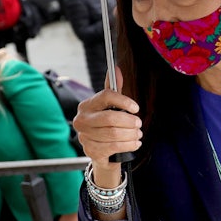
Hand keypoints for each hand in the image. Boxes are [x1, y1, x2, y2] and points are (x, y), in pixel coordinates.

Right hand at [72, 66, 141, 185]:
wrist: (100, 151)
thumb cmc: (106, 125)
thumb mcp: (110, 106)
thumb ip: (114, 89)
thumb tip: (116, 69)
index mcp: (86, 105)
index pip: (106, 96)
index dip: (123, 101)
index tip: (135, 108)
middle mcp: (82, 120)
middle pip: (110, 118)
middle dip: (129, 121)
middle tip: (139, 123)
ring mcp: (84, 136)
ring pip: (114, 134)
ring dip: (131, 134)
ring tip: (138, 134)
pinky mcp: (90, 150)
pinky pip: (114, 146)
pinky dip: (129, 145)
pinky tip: (135, 143)